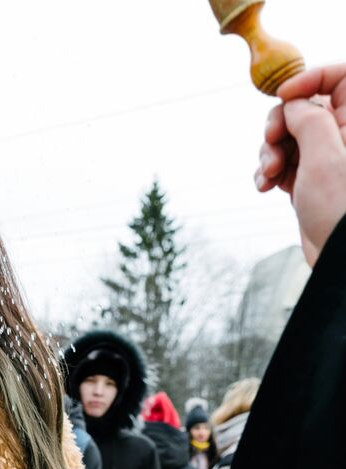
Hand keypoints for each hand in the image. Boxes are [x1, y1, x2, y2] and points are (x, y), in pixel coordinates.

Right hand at [255, 64, 345, 265]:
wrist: (339, 257)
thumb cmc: (340, 207)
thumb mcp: (323, 154)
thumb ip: (309, 118)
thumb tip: (295, 101)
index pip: (338, 77)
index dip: (309, 79)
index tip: (284, 96)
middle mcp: (341, 135)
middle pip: (303, 106)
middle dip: (279, 124)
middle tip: (270, 142)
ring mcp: (323, 158)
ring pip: (287, 136)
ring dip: (269, 152)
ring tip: (269, 175)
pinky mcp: (307, 179)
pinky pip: (281, 163)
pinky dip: (268, 172)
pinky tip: (265, 187)